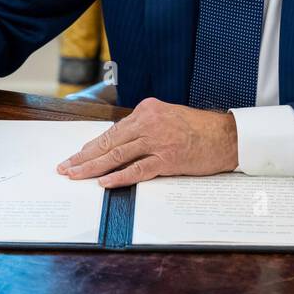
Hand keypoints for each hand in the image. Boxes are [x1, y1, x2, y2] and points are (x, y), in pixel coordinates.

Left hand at [58, 98, 237, 187]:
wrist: (227, 136)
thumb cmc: (199, 129)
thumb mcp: (168, 118)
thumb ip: (145, 128)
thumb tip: (121, 146)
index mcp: (147, 110)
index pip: (112, 131)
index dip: (91, 145)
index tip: (76, 155)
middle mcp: (149, 122)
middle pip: (109, 142)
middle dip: (84, 157)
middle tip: (66, 167)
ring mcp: (157, 140)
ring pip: (117, 155)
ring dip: (93, 167)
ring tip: (76, 175)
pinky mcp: (168, 158)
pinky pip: (137, 169)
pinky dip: (118, 177)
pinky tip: (103, 183)